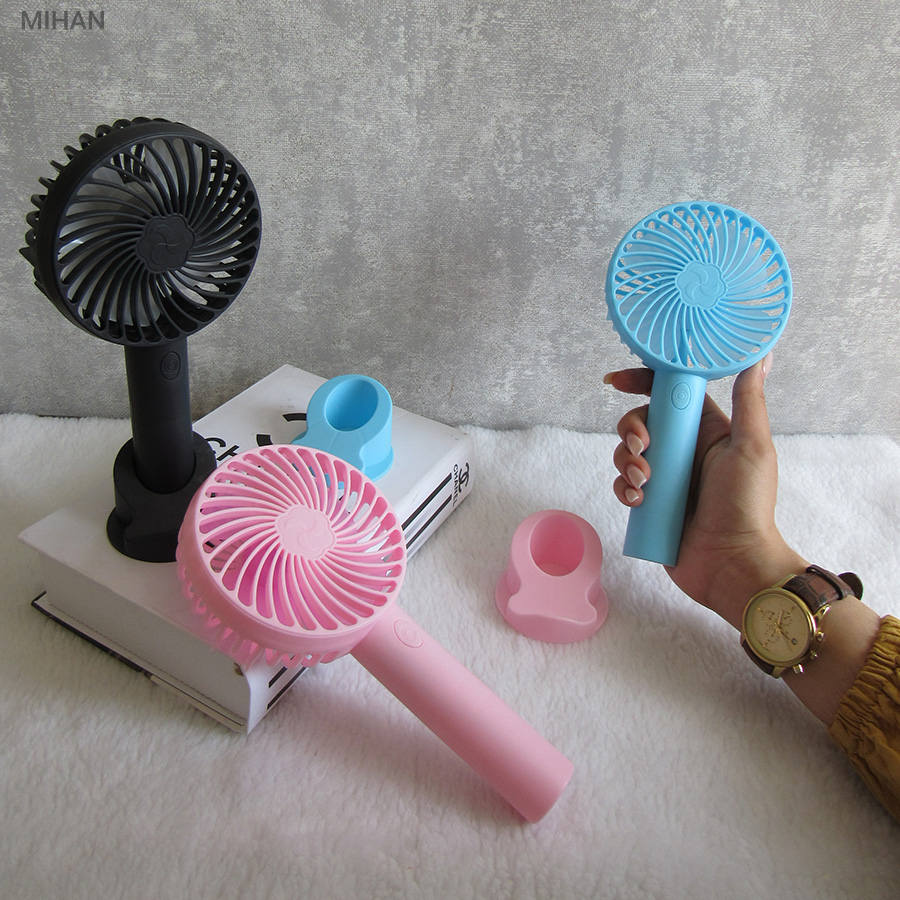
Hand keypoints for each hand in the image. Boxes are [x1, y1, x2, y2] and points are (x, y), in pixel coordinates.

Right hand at [606, 354, 806, 628]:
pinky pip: (624, 485)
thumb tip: (760, 353)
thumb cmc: (748, 505)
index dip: (642, 381)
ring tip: (645, 483)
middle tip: (643, 446)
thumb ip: (749, 400)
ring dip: (627, 462)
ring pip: (627, 453)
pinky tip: (639, 501)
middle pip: (641, 421)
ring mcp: (666, 478)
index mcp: (707, 429)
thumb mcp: (751, 447)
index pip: (670, 392)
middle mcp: (684, 450)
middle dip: (632, 429)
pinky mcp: (651, 504)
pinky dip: (625, 489)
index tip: (618, 381)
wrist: (732, 564)